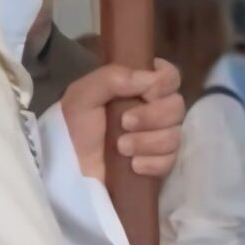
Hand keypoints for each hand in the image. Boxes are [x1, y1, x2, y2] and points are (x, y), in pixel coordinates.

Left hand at [61, 59, 182, 185]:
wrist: (67, 167)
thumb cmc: (74, 126)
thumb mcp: (84, 94)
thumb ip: (114, 77)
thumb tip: (152, 78)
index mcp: (138, 87)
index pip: (170, 76)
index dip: (164, 83)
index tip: (147, 93)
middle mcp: (153, 110)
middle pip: (177, 106)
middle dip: (152, 116)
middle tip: (124, 123)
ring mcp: (157, 138)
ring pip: (174, 135)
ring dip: (147, 142)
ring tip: (121, 148)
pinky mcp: (158, 165)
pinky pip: (169, 161)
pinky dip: (151, 163)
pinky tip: (132, 165)